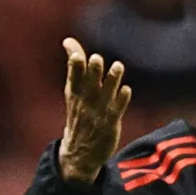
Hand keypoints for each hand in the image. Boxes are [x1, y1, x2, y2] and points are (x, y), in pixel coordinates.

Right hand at [58, 38, 131, 184]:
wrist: (80, 153)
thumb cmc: (79, 114)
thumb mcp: (73, 91)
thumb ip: (75, 67)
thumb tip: (68, 40)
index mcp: (74, 93)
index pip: (73, 77)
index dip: (74, 66)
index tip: (75, 55)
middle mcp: (86, 101)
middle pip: (89, 83)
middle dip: (93, 72)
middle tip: (97, 58)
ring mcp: (98, 112)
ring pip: (106, 94)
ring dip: (112, 80)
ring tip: (118, 66)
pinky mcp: (111, 123)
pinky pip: (117, 110)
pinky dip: (121, 100)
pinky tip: (127, 89)